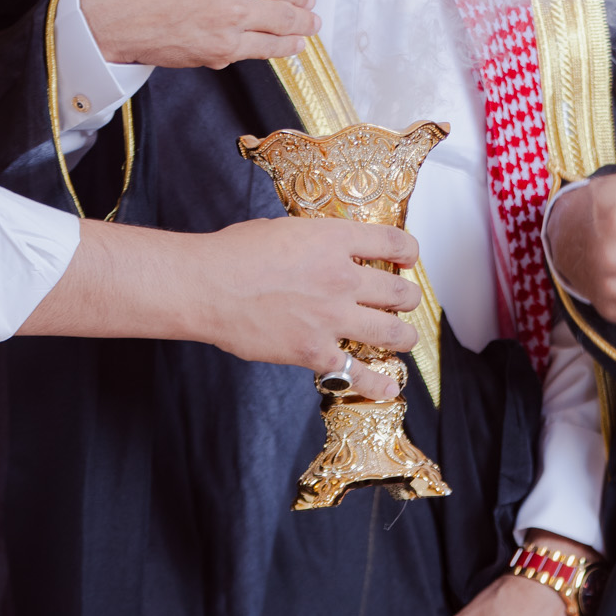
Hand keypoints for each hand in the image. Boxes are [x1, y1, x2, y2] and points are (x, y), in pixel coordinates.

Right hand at [21, 216, 421, 396]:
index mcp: (335, 240)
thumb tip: (334, 249)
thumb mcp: (285, 229)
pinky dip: (378, 383)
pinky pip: (358, 372)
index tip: (408, 259)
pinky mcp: (314, 351)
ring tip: (404, 338)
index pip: (394, 242)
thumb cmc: (234, 253)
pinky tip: (388, 387)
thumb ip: (318, 241)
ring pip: (392, 332)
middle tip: (405, 302)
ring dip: (404, 336)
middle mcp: (342, 277)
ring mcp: (331, 317)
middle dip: (408, 299)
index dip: (409, 252)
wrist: (206, 285)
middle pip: (400, 291)